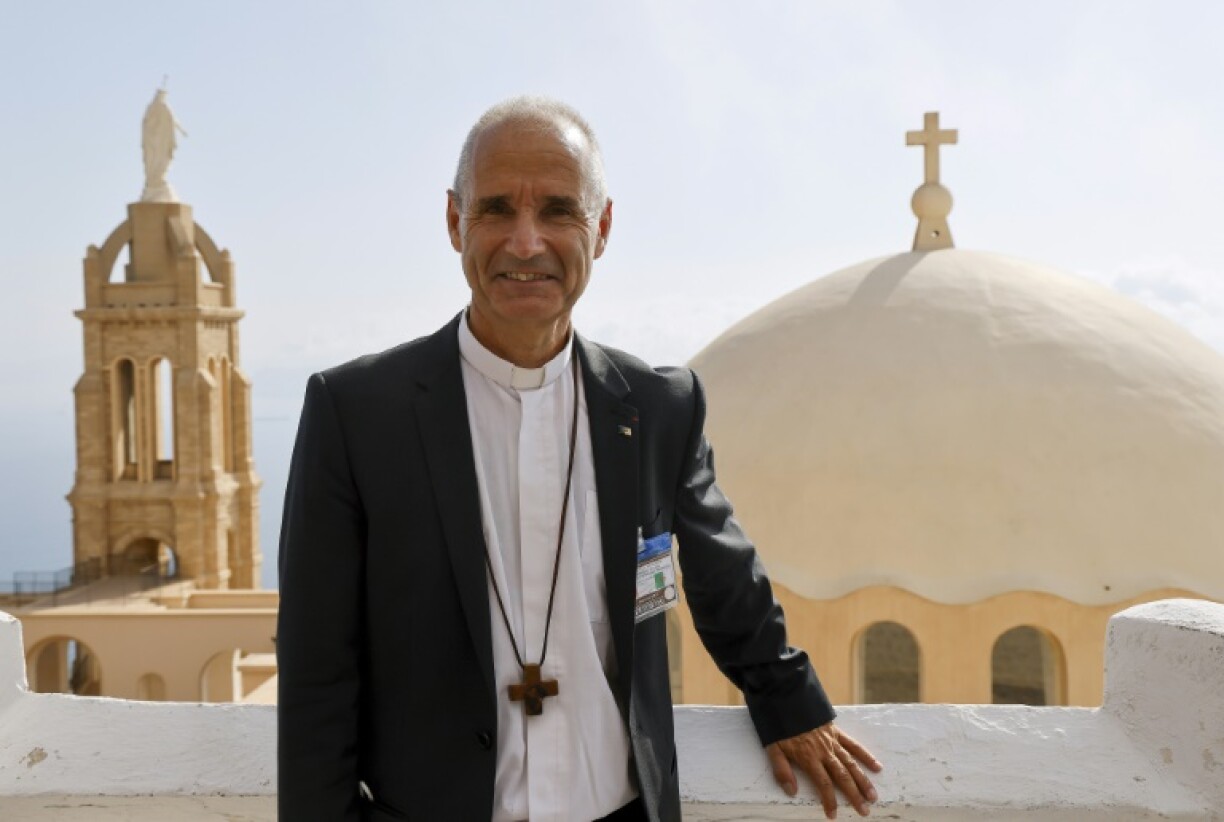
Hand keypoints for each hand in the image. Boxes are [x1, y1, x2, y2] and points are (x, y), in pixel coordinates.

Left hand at [765, 721, 881, 818]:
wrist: (785, 697)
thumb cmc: (777, 724)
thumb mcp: (772, 748)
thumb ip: (781, 770)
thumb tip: (791, 791)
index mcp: (808, 757)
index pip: (823, 784)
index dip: (829, 801)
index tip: (833, 815)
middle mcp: (823, 751)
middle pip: (842, 776)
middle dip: (854, 795)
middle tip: (864, 811)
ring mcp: (831, 740)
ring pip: (851, 763)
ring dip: (863, 780)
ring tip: (873, 796)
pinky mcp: (835, 730)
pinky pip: (853, 744)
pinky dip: (865, 755)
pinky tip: (876, 766)